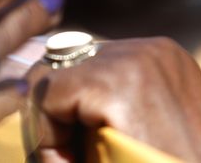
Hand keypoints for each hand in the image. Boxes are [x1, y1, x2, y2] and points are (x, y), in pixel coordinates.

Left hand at [26, 37, 200, 161]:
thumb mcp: (139, 135)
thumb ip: (101, 113)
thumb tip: (35, 94)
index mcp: (164, 61)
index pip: (87, 63)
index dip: (71, 113)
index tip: (85, 153)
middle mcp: (156, 49)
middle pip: (67, 65)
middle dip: (60, 116)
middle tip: (78, 160)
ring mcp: (138, 59)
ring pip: (51, 79)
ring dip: (55, 128)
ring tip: (84, 162)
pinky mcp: (116, 83)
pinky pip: (46, 95)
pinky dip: (47, 137)